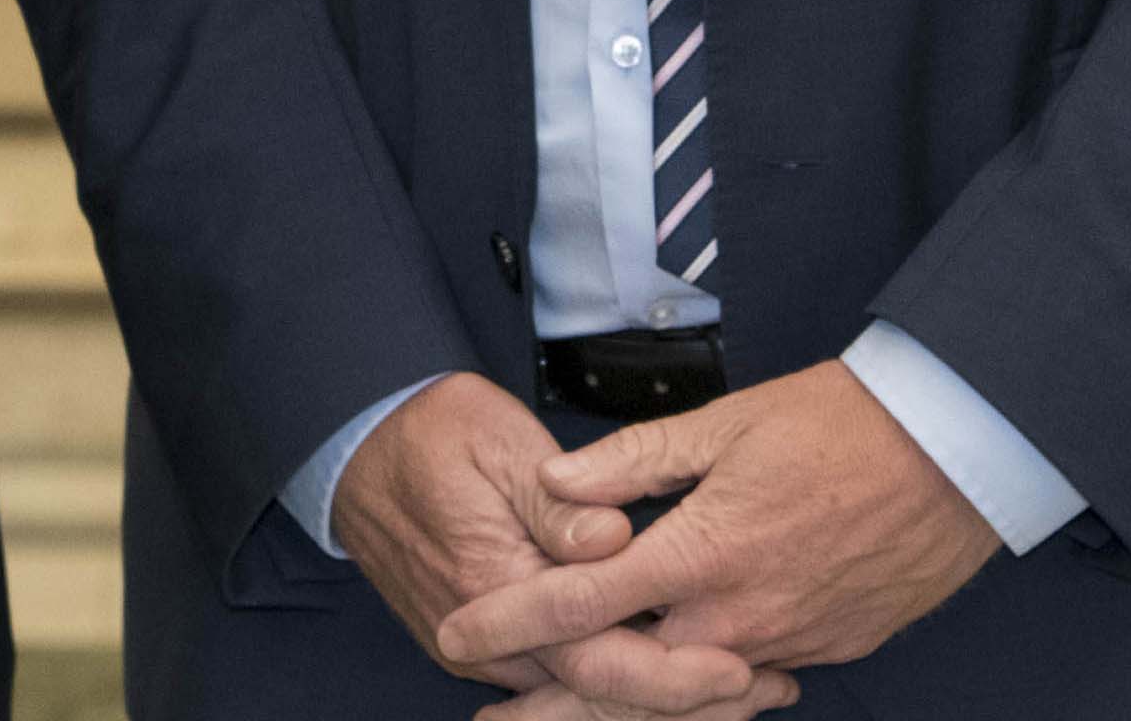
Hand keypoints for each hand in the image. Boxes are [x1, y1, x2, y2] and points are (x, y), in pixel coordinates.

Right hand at [334, 375, 786, 714]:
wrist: (359, 453)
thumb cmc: (431, 436)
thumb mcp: (496, 444)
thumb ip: (558, 502)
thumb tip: (615, 538)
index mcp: (494, 586)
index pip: (597, 659)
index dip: (675, 673)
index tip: (741, 666)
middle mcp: (490, 639)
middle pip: (603, 697)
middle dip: (690, 701)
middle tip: (771, 683)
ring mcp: (492, 651)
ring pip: (590, 699)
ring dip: (668, 700)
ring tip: (751, 686)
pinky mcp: (499, 649)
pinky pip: (573, 684)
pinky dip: (632, 687)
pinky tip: (690, 678)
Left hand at [437, 362, 1001, 676]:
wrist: (954, 453)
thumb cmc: (846, 425)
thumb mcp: (725, 423)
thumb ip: (632, 462)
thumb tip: (557, 484)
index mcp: (702, 554)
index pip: (581, 603)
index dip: (510, 622)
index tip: (461, 632)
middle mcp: (739, 616)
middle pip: (624, 683)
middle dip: (554, 705)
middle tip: (500, 715)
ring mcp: (785, 645)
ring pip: (686, 694)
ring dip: (628, 701)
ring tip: (567, 708)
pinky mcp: (826, 652)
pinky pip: (747, 682)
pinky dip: (702, 686)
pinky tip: (675, 678)